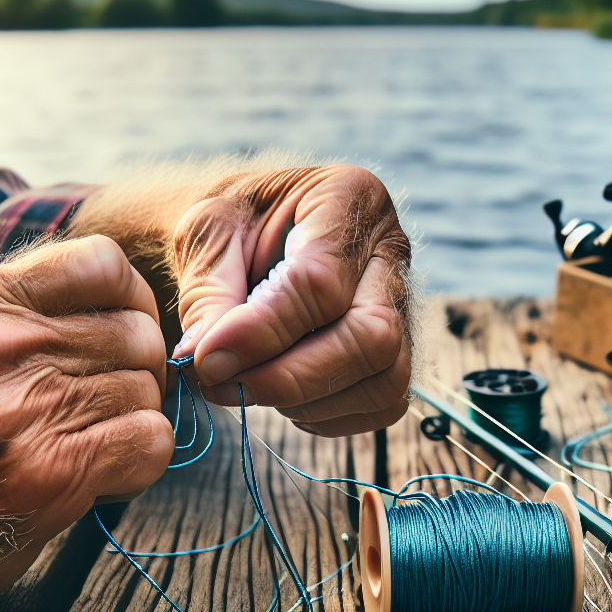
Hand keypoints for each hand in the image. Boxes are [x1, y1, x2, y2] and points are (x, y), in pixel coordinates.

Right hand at [0, 235, 171, 611]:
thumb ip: (20, 316)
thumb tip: (130, 307)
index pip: (103, 263)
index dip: (130, 304)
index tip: (116, 341)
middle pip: (137, 333)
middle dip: (136, 375)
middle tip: (100, 412)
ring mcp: (20, 408)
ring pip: (147, 390)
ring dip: (132, 425)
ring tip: (81, 449)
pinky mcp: (48, 471)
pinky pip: (150, 441)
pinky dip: (138, 466)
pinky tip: (95, 480)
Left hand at [169, 165, 412, 435]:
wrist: (253, 237)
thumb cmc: (232, 226)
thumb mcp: (206, 234)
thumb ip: (207, 293)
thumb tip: (206, 361)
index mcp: (348, 196)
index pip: (322, 281)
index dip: (262, 331)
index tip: (206, 358)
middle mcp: (391, 252)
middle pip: (372, 337)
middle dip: (290, 377)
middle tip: (223, 385)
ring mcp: (406, 306)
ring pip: (384, 379)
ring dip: (306, 400)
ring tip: (246, 384)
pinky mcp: (402, 354)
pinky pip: (380, 405)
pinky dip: (323, 415)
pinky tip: (281, 393)